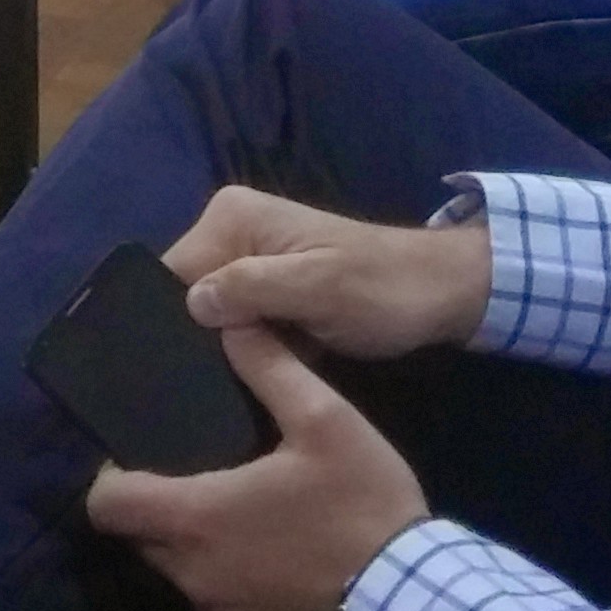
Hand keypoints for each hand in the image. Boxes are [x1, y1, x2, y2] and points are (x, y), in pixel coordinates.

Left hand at [86, 322, 433, 610]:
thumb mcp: (327, 422)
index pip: (107, 505)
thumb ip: (271, 369)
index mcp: (196, 518)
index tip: (136, 460)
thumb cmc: (361, 509)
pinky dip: (241, 594)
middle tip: (207, 480)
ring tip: (254, 525)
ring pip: (189, 580)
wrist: (411, 609)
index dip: (110, 480)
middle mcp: (193, 578)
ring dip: (207, 554)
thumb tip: (231, 322)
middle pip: (146, 540)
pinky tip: (283, 572)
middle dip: (165, 511)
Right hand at [161, 184, 494, 360]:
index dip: (170, 320)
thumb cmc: (381, 289)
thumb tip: (189, 304)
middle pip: (187, 292)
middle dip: (195, 337)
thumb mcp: (317, 289)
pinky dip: (243, 349)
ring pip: (211, 313)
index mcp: (233, 217)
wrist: (440, 293)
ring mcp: (250, 259)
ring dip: (220, 348)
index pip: (173, 271)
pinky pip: (237, 322)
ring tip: (217, 393)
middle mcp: (232, 229)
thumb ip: (251, 289)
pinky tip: (245, 383)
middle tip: (200, 390)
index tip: (174, 373)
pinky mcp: (269, 289)